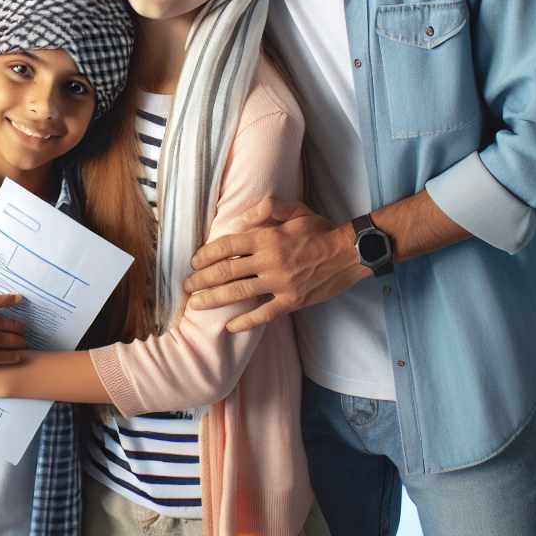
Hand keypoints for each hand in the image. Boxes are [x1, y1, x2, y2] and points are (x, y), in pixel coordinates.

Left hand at [183, 197, 367, 332]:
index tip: (194, 261)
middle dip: (203, 280)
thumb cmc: (320, 229)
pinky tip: (230, 327)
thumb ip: (266, 208)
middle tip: (186, 286)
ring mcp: (281, 283)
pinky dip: (246, 321)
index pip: (228, 246)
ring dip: (215, 300)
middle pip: (227, 272)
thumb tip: (241, 218)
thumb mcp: (294, 209)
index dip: (207, 254)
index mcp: (267, 237)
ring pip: (240, 293)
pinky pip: (264, 314)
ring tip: (196, 304)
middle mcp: (270, 261)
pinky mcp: (292, 301)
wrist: (349, 254)